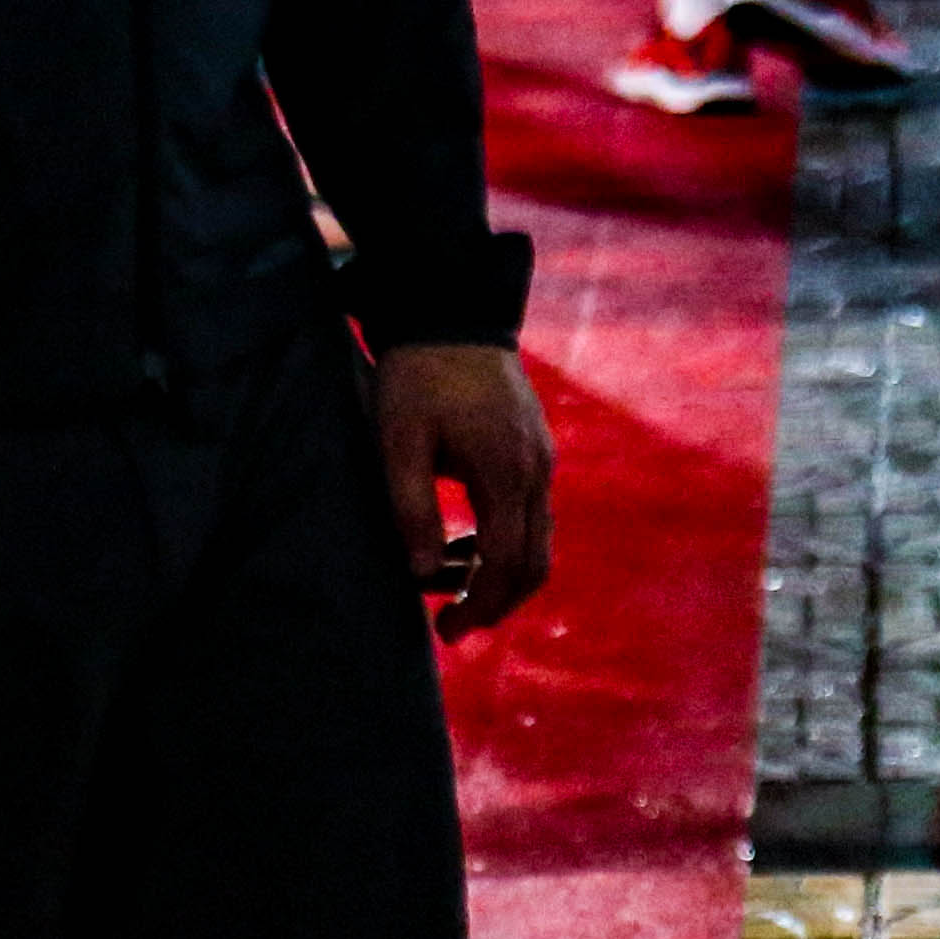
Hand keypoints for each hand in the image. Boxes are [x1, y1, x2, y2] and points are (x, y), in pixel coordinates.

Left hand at [374, 342, 552, 640]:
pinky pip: (530, 508)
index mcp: (506, 472)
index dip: (481, 607)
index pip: (507, 564)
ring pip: (537, 537)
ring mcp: (541, 454)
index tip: (445, 631)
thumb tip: (423, 576)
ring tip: (448, 583)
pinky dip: (503, 537)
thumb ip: (411, 510)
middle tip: (451, 625)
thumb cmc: (416, 375)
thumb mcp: (399, 442)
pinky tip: (463, 539)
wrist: (449, 306)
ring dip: (499, 571)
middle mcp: (536, 468)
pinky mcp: (534, 443)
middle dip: (496, 602)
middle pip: (535, 561)